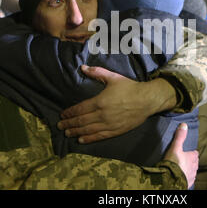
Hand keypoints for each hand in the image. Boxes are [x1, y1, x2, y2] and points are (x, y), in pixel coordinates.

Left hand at [57, 65, 177, 142]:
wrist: (147, 100)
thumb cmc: (130, 87)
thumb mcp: (113, 77)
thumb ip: (97, 72)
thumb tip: (83, 67)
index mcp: (100, 101)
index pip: (80, 109)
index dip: (69, 112)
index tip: (62, 115)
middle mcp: (102, 114)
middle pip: (81, 121)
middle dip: (69, 124)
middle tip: (60, 126)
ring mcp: (109, 124)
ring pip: (88, 130)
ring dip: (76, 132)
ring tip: (67, 133)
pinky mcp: (116, 131)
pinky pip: (99, 136)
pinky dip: (89, 139)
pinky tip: (81, 140)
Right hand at [163, 123, 198, 188]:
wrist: (170, 179)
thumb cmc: (173, 162)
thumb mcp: (175, 147)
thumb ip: (179, 136)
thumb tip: (184, 125)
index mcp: (192, 158)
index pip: (195, 153)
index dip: (192, 152)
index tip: (188, 152)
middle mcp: (194, 167)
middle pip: (195, 163)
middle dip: (191, 161)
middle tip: (184, 159)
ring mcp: (191, 176)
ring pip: (192, 171)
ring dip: (188, 170)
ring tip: (182, 168)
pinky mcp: (187, 183)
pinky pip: (188, 180)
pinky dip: (185, 177)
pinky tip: (181, 177)